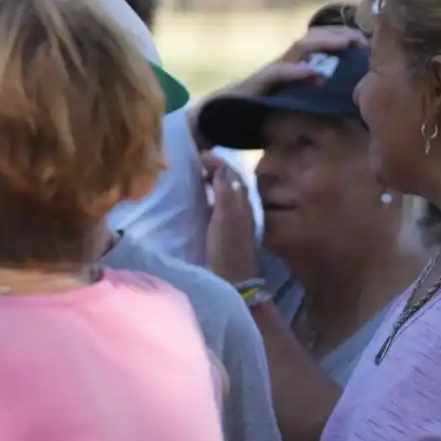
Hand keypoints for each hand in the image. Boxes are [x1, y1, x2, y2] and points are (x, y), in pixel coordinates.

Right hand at [188, 24, 366, 147]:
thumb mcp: (290, 113)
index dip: (343, 39)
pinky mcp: (255, 84)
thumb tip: (343, 116)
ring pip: (300, 47)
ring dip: (326, 43)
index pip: (320, 45)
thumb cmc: (252, 122)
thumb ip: (311, 109)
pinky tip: (314, 75)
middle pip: (314, 38)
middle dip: (341, 35)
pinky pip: (277, 74)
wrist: (212, 126)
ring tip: (348, 45)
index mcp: (292, 70)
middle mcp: (282, 66)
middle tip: (365, 41)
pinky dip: (296, 72)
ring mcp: (268, 72)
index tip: (368, 45)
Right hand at [202, 153, 258, 284]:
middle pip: (232, 183)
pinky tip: (202, 202)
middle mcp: (243, 211)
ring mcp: (237, 224)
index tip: (200, 155)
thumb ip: (224, 193)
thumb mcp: (224, 218)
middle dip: (217, 170)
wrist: (235, 285)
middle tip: (197, 163)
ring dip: (215, 183)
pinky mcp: (229, 235)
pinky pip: (222, 207)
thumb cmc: (227, 250)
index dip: (219, 163)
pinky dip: (212, 198)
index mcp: (242, 204)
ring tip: (198, 177)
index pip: (233, 175)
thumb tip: (221, 168)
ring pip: (228, 195)